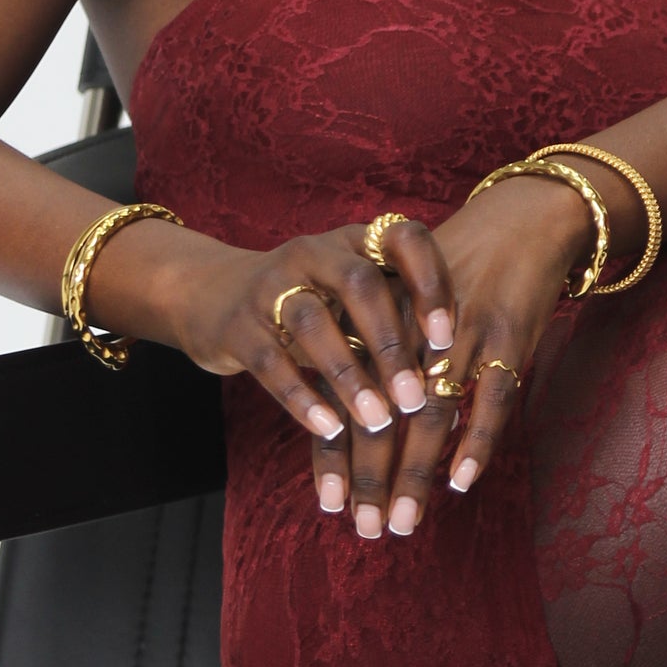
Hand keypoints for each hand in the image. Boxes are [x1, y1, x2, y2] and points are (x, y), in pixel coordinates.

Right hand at [149, 219, 457, 465]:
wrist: (211, 296)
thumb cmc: (308, 306)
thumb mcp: (349, 301)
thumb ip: (393, 329)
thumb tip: (454, 396)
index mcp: (354, 242)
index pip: (404, 238)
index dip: (430, 282)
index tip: (448, 337)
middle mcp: (314, 253)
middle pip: (360, 284)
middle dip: (391, 343)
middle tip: (415, 399)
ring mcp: (271, 285)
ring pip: (313, 322)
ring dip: (349, 375)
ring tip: (377, 420)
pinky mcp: (238, 325)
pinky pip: (270, 360)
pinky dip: (301, 397)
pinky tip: (328, 427)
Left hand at [306, 176, 589, 539]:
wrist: (522, 219)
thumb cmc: (459, 266)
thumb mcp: (406, 298)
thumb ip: (378, 350)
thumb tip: (352, 419)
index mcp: (379, 317)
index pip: (346, 395)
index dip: (336, 451)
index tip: (330, 506)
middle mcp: (414, 327)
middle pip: (384, 412)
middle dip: (372, 477)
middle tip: (365, 531)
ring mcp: (462, 332)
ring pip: (431, 413)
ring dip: (415, 473)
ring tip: (402, 523)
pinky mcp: (508, 333)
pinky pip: (491, 396)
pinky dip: (476, 439)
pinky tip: (460, 481)